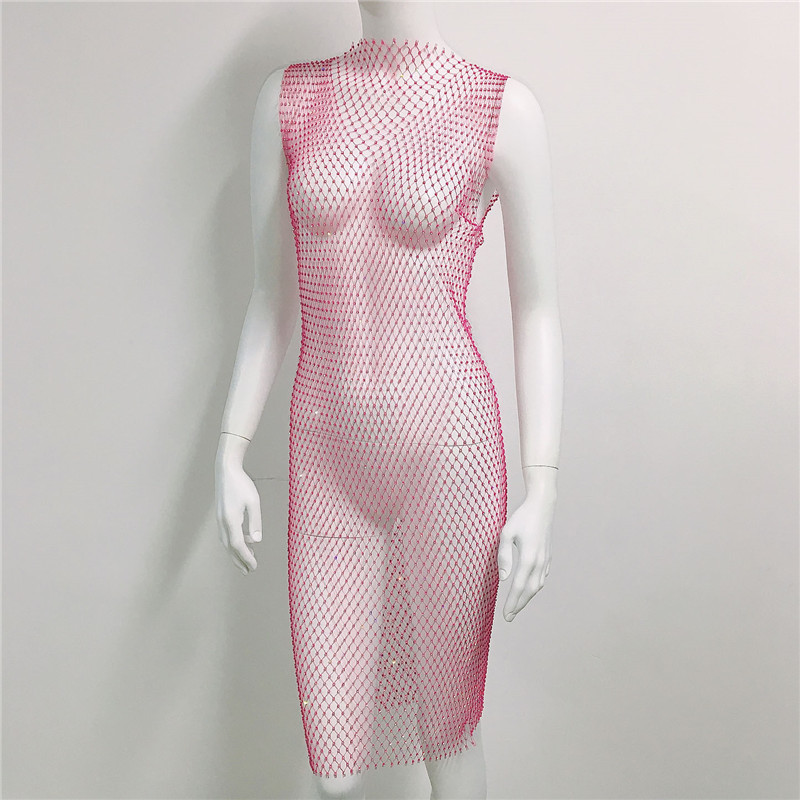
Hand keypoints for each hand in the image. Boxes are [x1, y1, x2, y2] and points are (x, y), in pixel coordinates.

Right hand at [214, 456, 261, 574]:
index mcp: (230, 520)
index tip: (254, 567)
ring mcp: (220, 520)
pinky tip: (245, 540)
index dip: (245, 558)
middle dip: (239, 561)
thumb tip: (257, 541)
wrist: (226, 471)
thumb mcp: (253, 501)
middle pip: (230, 548)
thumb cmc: (242, 484)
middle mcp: (222, 523)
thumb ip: (255, 522)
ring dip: (236, 553)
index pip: (238, 546)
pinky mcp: (221, 516)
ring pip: (227, 542)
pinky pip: (226, 535)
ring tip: (247, 560)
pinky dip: (234, 542)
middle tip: (248, 571)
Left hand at [496, 490, 554, 620]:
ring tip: (516, 605)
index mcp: (528, 558)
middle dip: (519, 605)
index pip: (519, 587)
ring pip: (538, 585)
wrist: (542, 506)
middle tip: (509, 617)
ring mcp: (545, 560)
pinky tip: (528, 588)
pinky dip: (534, 586)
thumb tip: (503, 578)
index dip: (512, 603)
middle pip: (530, 591)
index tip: (505, 615)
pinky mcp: (548, 556)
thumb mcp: (506, 533)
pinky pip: (542, 577)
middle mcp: (539, 562)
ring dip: (527, 598)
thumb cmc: (522, 518)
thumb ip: (504, 556)